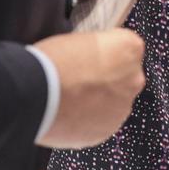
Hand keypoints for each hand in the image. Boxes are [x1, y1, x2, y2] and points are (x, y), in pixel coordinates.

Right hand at [34, 28, 146, 148]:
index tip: (93, 56)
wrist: (35, 95)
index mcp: (129, 49)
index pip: (127, 47)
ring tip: (71, 97)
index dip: (107, 52)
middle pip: (124, 77)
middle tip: (81, 77)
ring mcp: (121, 108)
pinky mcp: (106, 131)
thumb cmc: (53, 62)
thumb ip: (98, 49)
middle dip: (108, 78)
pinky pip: (100, 122)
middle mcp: (133, 79)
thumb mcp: (80, 38)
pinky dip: (89, 119)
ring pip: (114, 102)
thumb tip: (94, 57)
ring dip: (99, 100)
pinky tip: (69, 112)